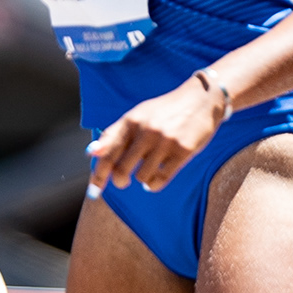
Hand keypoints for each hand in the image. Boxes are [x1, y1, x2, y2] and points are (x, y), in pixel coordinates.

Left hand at [85, 77, 227, 193]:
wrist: (201, 100)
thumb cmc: (164, 111)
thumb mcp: (137, 116)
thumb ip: (114, 134)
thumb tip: (91, 152)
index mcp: (130, 121)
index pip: (107, 153)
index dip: (98, 176)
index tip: (93, 193)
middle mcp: (145, 131)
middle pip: (121, 170)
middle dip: (120, 181)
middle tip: (123, 181)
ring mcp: (165, 141)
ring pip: (142, 177)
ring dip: (142, 179)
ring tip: (148, 170)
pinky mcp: (183, 151)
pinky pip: (160, 180)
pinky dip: (154, 184)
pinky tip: (155, 179)